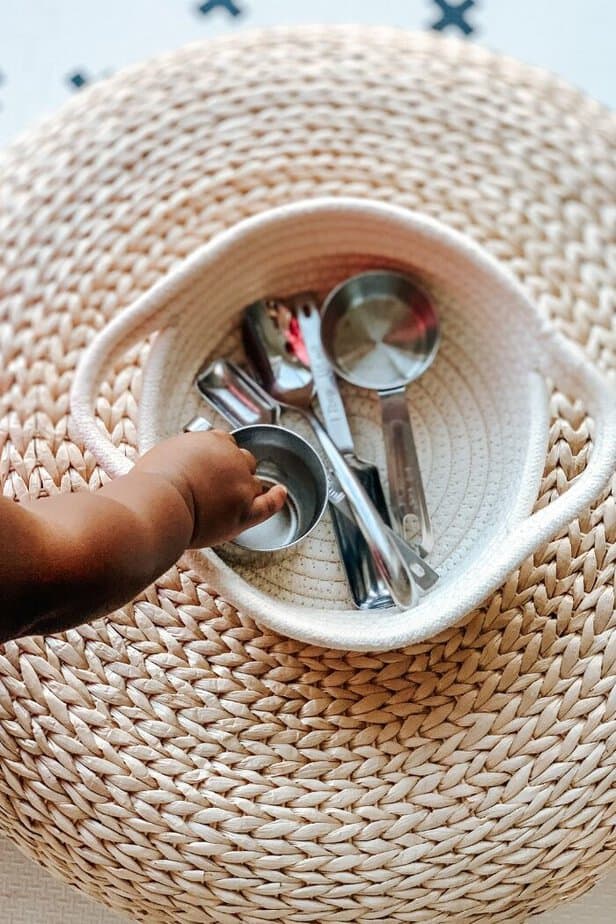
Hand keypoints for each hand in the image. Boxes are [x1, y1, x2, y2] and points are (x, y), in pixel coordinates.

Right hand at [133, 429, 286, 547]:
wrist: (159, 504)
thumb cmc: (152, 483)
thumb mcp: (163, 454)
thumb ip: (179, 456)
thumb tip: (177, 462)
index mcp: (211, 441)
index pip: (224, 444)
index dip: (219, 457)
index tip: (212, 465)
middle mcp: (231, 458)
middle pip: (242, 461)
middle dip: (233, 472)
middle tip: (216, 486)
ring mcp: (241, 484)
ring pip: (253, 483)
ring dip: (244, 490)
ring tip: (226, 503)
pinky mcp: (245, 510)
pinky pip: (269, 503)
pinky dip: (277, 498)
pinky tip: (281, 494)